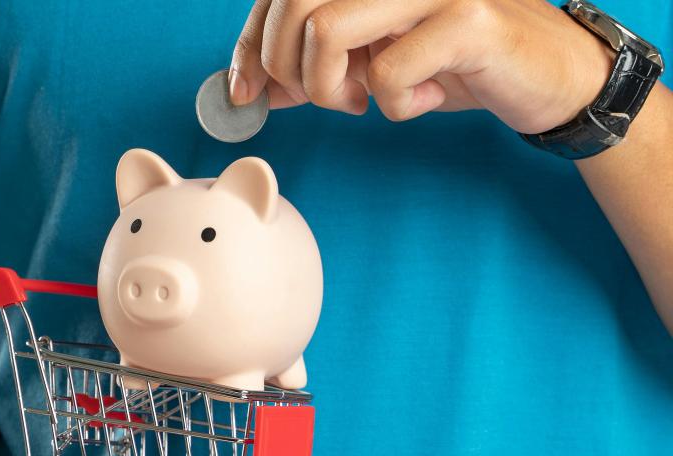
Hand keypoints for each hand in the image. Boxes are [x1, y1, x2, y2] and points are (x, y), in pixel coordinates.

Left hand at [228, 0, 615, 132]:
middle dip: (285, 68)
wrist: (550, 76)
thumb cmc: (456, 63)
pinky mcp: (468, 20)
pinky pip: (386, 74)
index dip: (250, 44)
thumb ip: (313, 65)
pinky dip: (393, 105)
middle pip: (294, 4)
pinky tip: (424, 98)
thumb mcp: (371, 60)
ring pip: (326, 30)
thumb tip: (249, 87)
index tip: (246, 91)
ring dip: (329, 87)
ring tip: (363, 100)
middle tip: (319, 99)